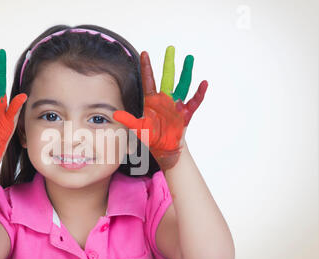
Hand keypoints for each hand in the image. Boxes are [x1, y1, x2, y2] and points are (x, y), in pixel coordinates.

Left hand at [113, 46, 207, 170]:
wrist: (165, 149)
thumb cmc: (151, 137)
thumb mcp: (138, 128)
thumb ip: (128, 120)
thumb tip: (115, 114)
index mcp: (152, 100)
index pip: (149, 80)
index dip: (147, 67)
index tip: (145, 53)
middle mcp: (165, 99)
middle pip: (167, 77)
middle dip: (168, 63)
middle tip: (170, 48)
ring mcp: (176, 104)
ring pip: (182, 84)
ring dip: (186, 72)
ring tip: (189, 58)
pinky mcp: (186, 113)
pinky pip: (194, 101)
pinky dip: (199, 93)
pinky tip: (203, 83)